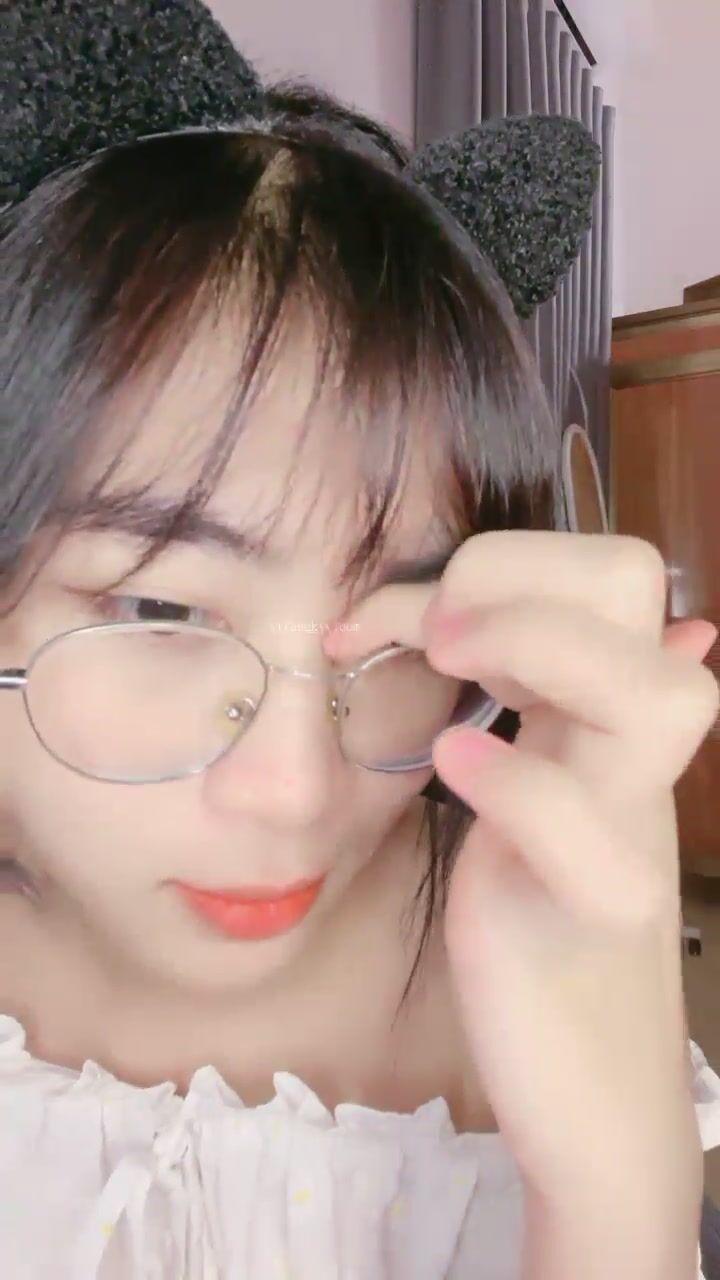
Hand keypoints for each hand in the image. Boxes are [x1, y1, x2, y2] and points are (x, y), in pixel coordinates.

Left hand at [326, 532, 718, 1277]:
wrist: (589, 1089)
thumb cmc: (544, 930)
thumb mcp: (545, 796)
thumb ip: (565, 709)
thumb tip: (675, 628)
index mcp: (608, 712)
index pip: (609, 569)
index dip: (503, 562)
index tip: (407, 620)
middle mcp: (632, 751)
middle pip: (634, 588)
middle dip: (515, 576)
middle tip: (437, 638)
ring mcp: (626, 825)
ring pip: (653, 694)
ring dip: (532, 649)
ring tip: (451, 690)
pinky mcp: (595, 910)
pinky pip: (580, 818)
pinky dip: (512, 779)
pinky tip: (454, 767)